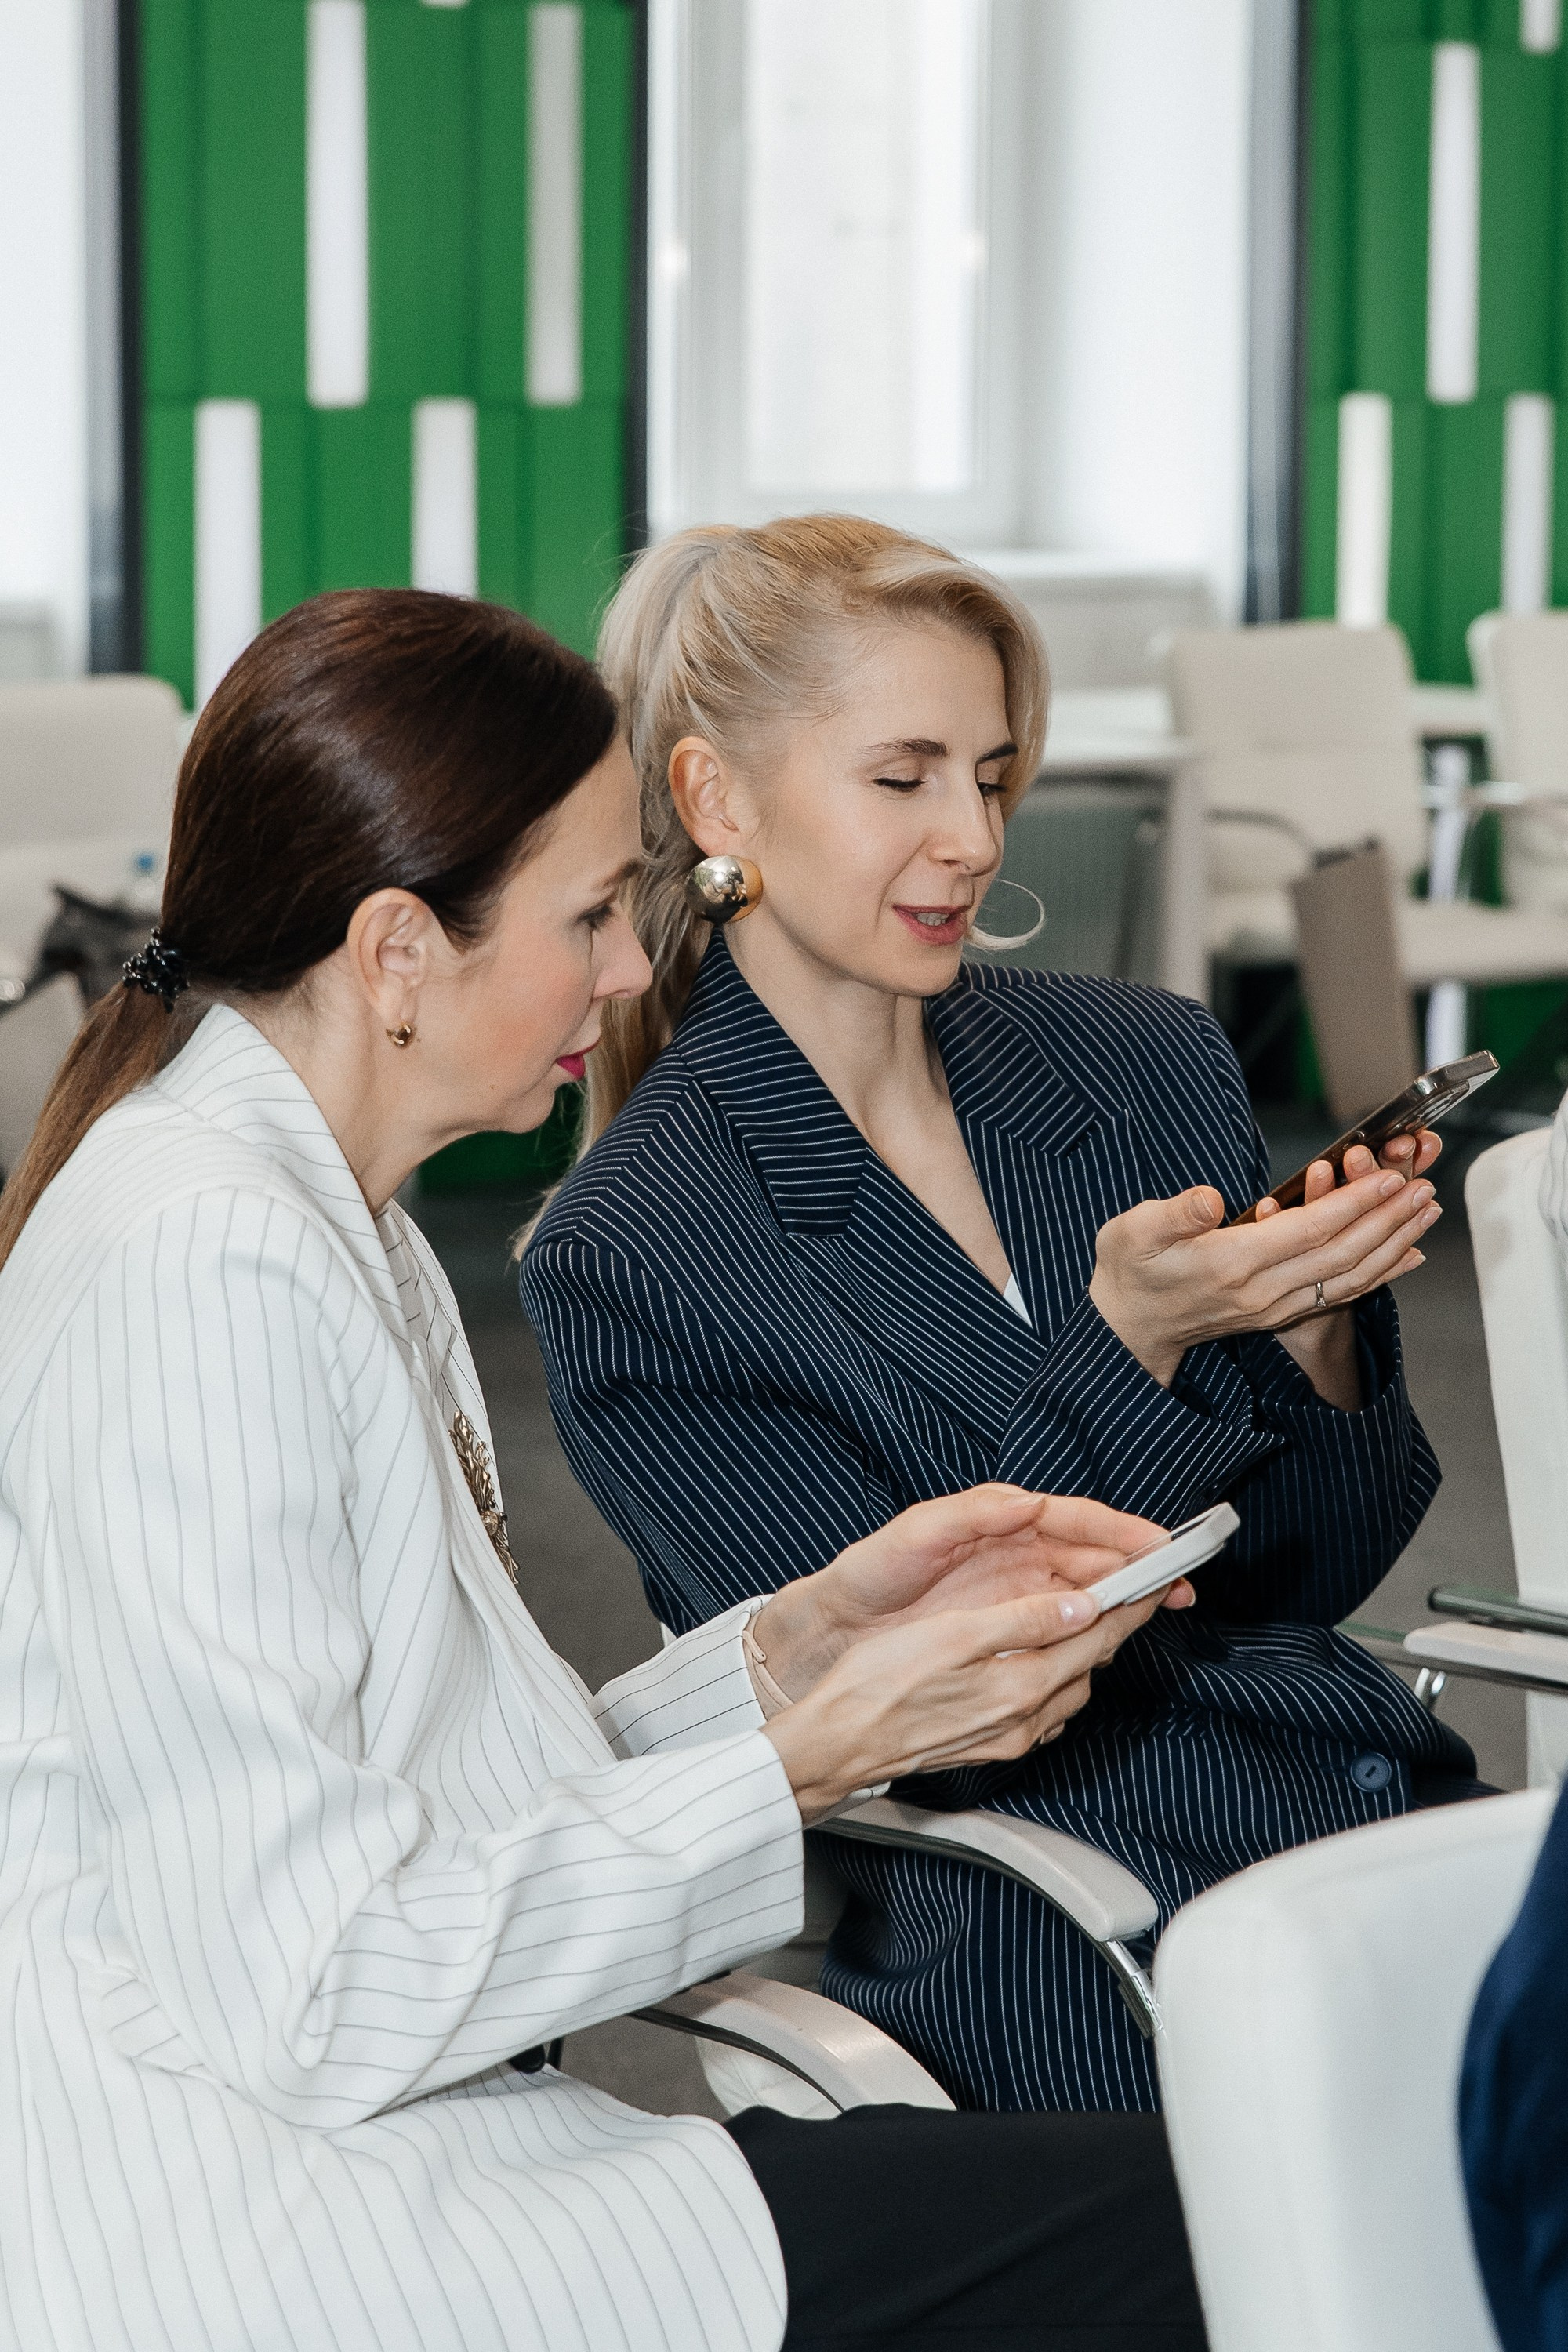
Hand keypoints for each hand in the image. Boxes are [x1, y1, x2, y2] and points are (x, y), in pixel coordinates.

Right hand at [753, 1486, 1183, 1704]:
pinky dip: (1057, 1674)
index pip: (1098, 1634)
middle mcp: (1026, 1717)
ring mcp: (1009, 1735)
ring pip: (1071, 1684)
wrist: (838, 1744)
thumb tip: (1081, 1605)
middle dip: (1118, 1621)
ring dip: (1087, 1647)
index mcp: (1023, 1684)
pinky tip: (1045, 1660)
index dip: (1132, 1599)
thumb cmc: (880, 1685)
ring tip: (1095, 1613)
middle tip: (1136, 1585)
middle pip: (1092, 1661)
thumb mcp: (954, 1635)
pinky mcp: (990, 1742)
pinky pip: (1045, 1705)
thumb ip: (1024, 1620)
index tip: (1156, 1572)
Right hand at [1088, 1152, 1439, 1389]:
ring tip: (1426, 1211)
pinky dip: (1381, 1274)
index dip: (1353, 1204)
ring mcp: (1275, 1306)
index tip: (1388, 1178)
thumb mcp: (1133, 1232)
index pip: (1309, 1232)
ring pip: (1350, 1276)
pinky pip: (1342, 1294)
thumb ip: (1173, 1215)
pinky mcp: (1281, 1312)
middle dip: (1388, 1219)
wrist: (1131, 1326)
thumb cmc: (1131, 1269)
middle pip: (1342, 1254)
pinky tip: (1407, 1254)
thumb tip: (1207, 1199)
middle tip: (1424, 1187)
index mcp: (1232, 1264)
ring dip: (1393, 1243)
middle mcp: (1263, 1291)